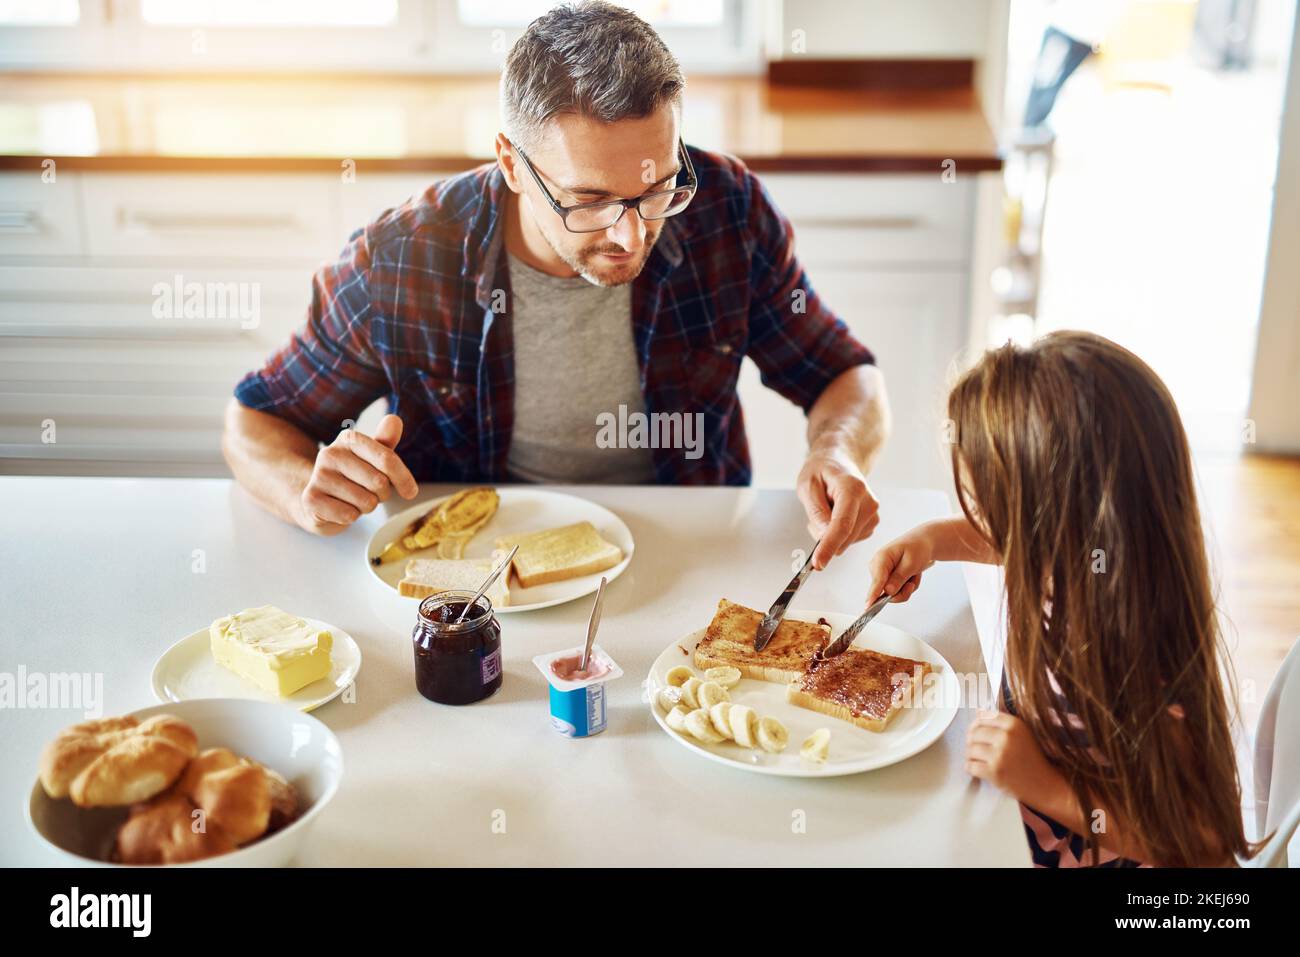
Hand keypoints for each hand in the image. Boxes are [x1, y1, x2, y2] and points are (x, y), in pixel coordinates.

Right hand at [297, 414, 418, 534]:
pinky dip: (351, 517)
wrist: (320, 499)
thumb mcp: (372, 458)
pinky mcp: (311, 499)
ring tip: (354, 499)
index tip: (411, 492)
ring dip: (366, 507)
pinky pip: (349, 515)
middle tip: (370, 492)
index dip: (403, 478)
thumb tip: (394, 420)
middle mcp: (330, 453)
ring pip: (366, 501)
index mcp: (349, 439)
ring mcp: (318, 475)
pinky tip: (341, 508)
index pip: (387, 459)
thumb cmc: (353, 477)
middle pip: (379, 482)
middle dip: (382, 494)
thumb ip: (385, 441)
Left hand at [796, 450, 879, 568]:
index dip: (829, 546)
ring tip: (826, 509)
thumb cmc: (821, 470)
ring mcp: (873, 514)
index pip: (842, 524)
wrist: (839, 462)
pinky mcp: (871, 523)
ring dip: (829, 534)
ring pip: (846, 542)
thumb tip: (823, 536)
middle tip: (814, 515)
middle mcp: (868, 502)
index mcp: (853, 489)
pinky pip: (849, 540)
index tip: (818, 563)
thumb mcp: (807, 485)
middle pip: (845, 537)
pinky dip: (837, 535)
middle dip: (823, 536)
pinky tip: (834, 516)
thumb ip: (815, 511)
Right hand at [865, 527, 935, 603]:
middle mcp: (876, 567)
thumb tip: (888, 591)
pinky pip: (896, 591)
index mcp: (881, 558)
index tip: (867, 608)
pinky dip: (907, 586)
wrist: (922, 542)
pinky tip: (911, 576)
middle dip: (903, 590)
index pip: (877, 580)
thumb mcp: (912, 562)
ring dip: (907, 588)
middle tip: (914, 580)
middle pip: (886, 592)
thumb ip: (900, 577)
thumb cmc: (917, 547)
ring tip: (914, 574)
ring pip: (892, 594)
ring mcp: (880, 574)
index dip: (873, 595)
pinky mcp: (885, 579)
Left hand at [965, 710, 1062, 802]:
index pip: (983, 717)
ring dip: (971, 756)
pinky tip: (980, 769)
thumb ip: (1001, 722)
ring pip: (970, 749)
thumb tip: (978, 711)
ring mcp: (1000, 755)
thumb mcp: (1022, 734)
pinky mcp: (994, 772)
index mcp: (1014, 724)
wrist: (1045, 784)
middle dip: (972, 741)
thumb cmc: (1032, 759)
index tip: (977, 732)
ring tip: (980, 760)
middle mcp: (1006, 737)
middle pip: (974, 733)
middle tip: (977, 749)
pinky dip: (971, 768)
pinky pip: (970, 765)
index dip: (976, 725)